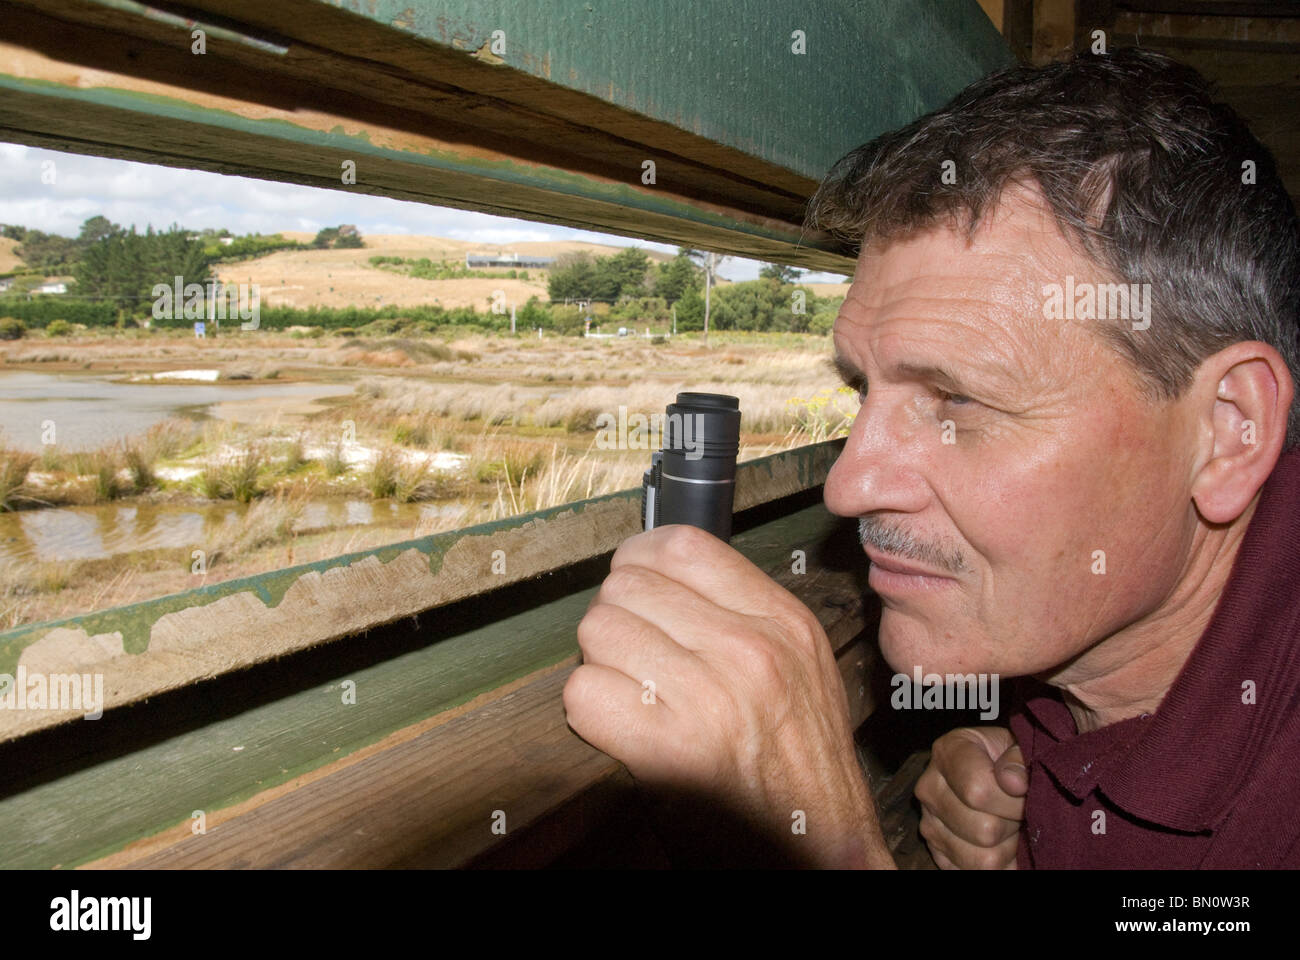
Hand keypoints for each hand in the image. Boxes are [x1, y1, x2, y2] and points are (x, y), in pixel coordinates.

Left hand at [562, 524, 891, 867]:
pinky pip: (585, 694)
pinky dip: (589, 713)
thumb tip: (664, 578)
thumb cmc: (807, 768)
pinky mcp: (670, 750)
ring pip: (598, 633)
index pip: (680, 546)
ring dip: (599, 665)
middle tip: (632, 658)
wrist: (823, 850)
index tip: (635, 588)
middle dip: (616, 621)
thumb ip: (743, 614)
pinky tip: (620, 729)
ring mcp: (710, 696)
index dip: (639, 563)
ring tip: (630, 695)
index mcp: (780, 621)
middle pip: (625, 588)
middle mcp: (748, 649)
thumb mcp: (802, 667)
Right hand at [914, 726, 1026, 868]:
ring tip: (1009, 827)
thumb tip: (1014, 783)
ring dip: (1007, 849)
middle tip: (1018, 811)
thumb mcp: (1018, 745)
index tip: (1025, 792)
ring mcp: (929, 823)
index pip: (978, 791)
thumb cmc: (1007, 760)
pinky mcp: (935, 852)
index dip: (1012, 800)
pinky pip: (973, 873)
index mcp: (947, 753)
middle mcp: (929, 788)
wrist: (992, 774)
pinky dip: (996, 865)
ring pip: (983, 860)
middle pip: (983, 830)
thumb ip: (1018, 758)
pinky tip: (999, 844)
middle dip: (1013, 825)